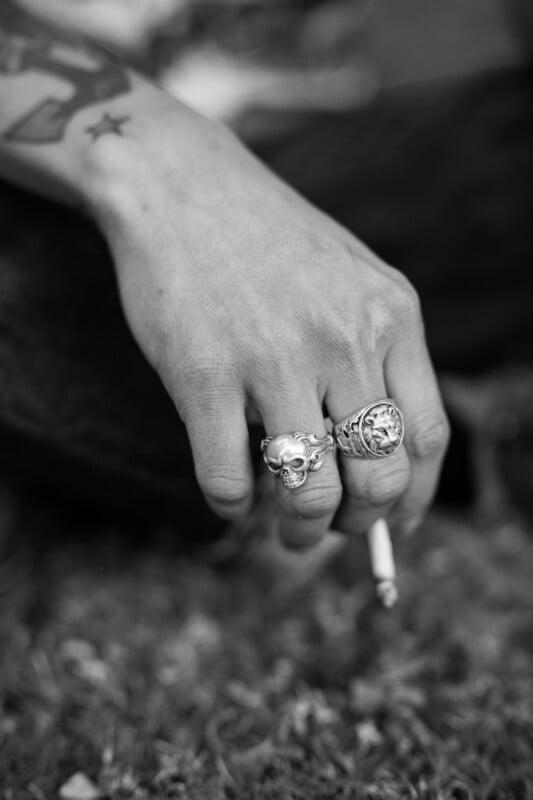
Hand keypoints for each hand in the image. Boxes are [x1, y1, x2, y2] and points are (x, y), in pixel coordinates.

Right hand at [89, 96, 448, 548]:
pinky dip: (233, 507)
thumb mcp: (350, 279)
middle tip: (334, 528)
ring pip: (309, 492)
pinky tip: (232, 495)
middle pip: (378, 477)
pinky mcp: (203, 374)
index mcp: (390, 316)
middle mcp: (342, 340)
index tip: (398, 524)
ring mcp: (272, 358)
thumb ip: (376, 353)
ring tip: (287, 530)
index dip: (417, 497)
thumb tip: (376, 450)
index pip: (427, 436)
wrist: (180, 184)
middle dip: (359, 524)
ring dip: (301, 532)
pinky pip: (229, 480)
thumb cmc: (267, 240)